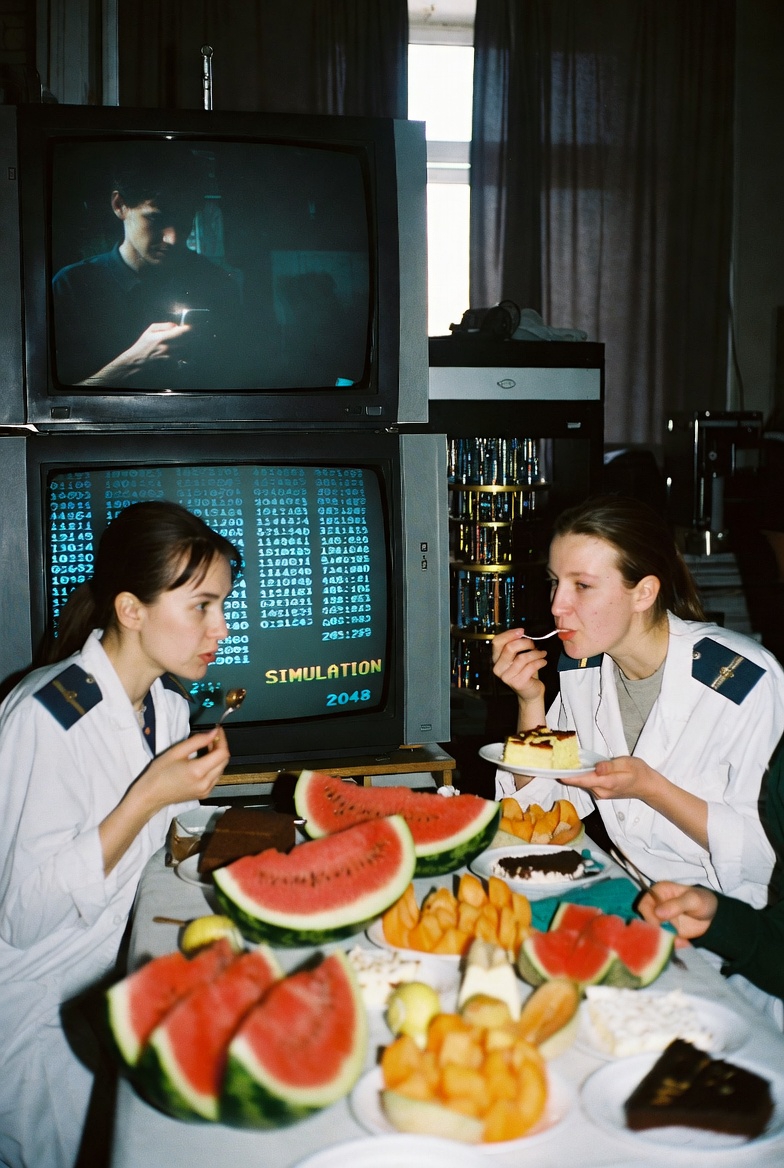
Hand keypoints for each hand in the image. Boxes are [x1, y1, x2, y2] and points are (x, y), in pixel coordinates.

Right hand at [80, 321, 189, 384]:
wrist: (138, 361)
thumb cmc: (143, 345)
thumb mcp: (150, 330)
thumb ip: (164, 326)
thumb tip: (176, 325)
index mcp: (163, 337)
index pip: (182, 331)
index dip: (187, 329)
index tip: (187, 327)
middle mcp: (169, 348)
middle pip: (187, 340)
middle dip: (188, 336)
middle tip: (186, 335)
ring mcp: (172, 357)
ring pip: (187, 349)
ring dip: (187, 346)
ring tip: (181, 344)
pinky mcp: (173, 363)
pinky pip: (184, 358)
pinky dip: (184, 354)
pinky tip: (179, 353)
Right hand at [100, 727, 229, 874]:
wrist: (150, 796)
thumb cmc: (159, 772)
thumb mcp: (176, 751)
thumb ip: (197, 741)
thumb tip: (214, 733)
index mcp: (198, 771)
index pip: (222, 753)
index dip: (222, 739)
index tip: (217, 730)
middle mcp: (206, 783)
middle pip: (224, 761)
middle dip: (220, 747)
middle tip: (210, 738)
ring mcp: (206, 791)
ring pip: (221, 769)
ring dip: (217, 757)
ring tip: (206, 748)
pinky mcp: (204, 794)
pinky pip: (215, 777)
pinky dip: (213, 767)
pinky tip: (203, 761)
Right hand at [491, 628, 547, 707]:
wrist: (530, 692)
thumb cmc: (525, 672)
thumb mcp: (517, 657)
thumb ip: (516, 646)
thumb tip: (522, 633)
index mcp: (497, 659)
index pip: (497, 642)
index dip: (509, 634)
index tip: (521, 631)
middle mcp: (499, 668)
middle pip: (509, 648)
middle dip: (525, 643)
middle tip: (533, 644)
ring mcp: (507, 676)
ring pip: (522, 657)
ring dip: (535, 653)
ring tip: (541, 654)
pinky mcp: (517, 682)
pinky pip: (531, 667)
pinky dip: (540, 662)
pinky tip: (543, 661)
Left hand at [564, 754, 655, 799]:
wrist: (647, 786)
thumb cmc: (638, 771)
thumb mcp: (626, 763)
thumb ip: (610, 766)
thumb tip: (596, 768)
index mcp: (607, 783)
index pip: (584, 780)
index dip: (569, 776)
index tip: (556, 772)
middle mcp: (601, 791)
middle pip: (581, 782)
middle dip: (569, 773)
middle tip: (556, 760)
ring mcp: (600, 794)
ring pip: (583, 783)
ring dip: (575, 774)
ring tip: (563, 762)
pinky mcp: (601, 793)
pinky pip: (588, 784)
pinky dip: (582, 776)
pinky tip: (577, 768)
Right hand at [637, 880, 717, 943]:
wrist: (714, 916)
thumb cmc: (703, 901)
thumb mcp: (693, 900)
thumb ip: (677, 904)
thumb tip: (657, 913)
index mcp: (659, 892)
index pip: (645, 905)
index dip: (648, 916)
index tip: (659, 927)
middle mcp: (656, 906)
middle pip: (645, 920)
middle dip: (656, 932)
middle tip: (671, 938)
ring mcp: (660, 920)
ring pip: (653, 932)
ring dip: (665, 940)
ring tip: (682, 942)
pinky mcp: (666, 932)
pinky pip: (663, 940)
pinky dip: (672, 944)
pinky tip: (684, 943)